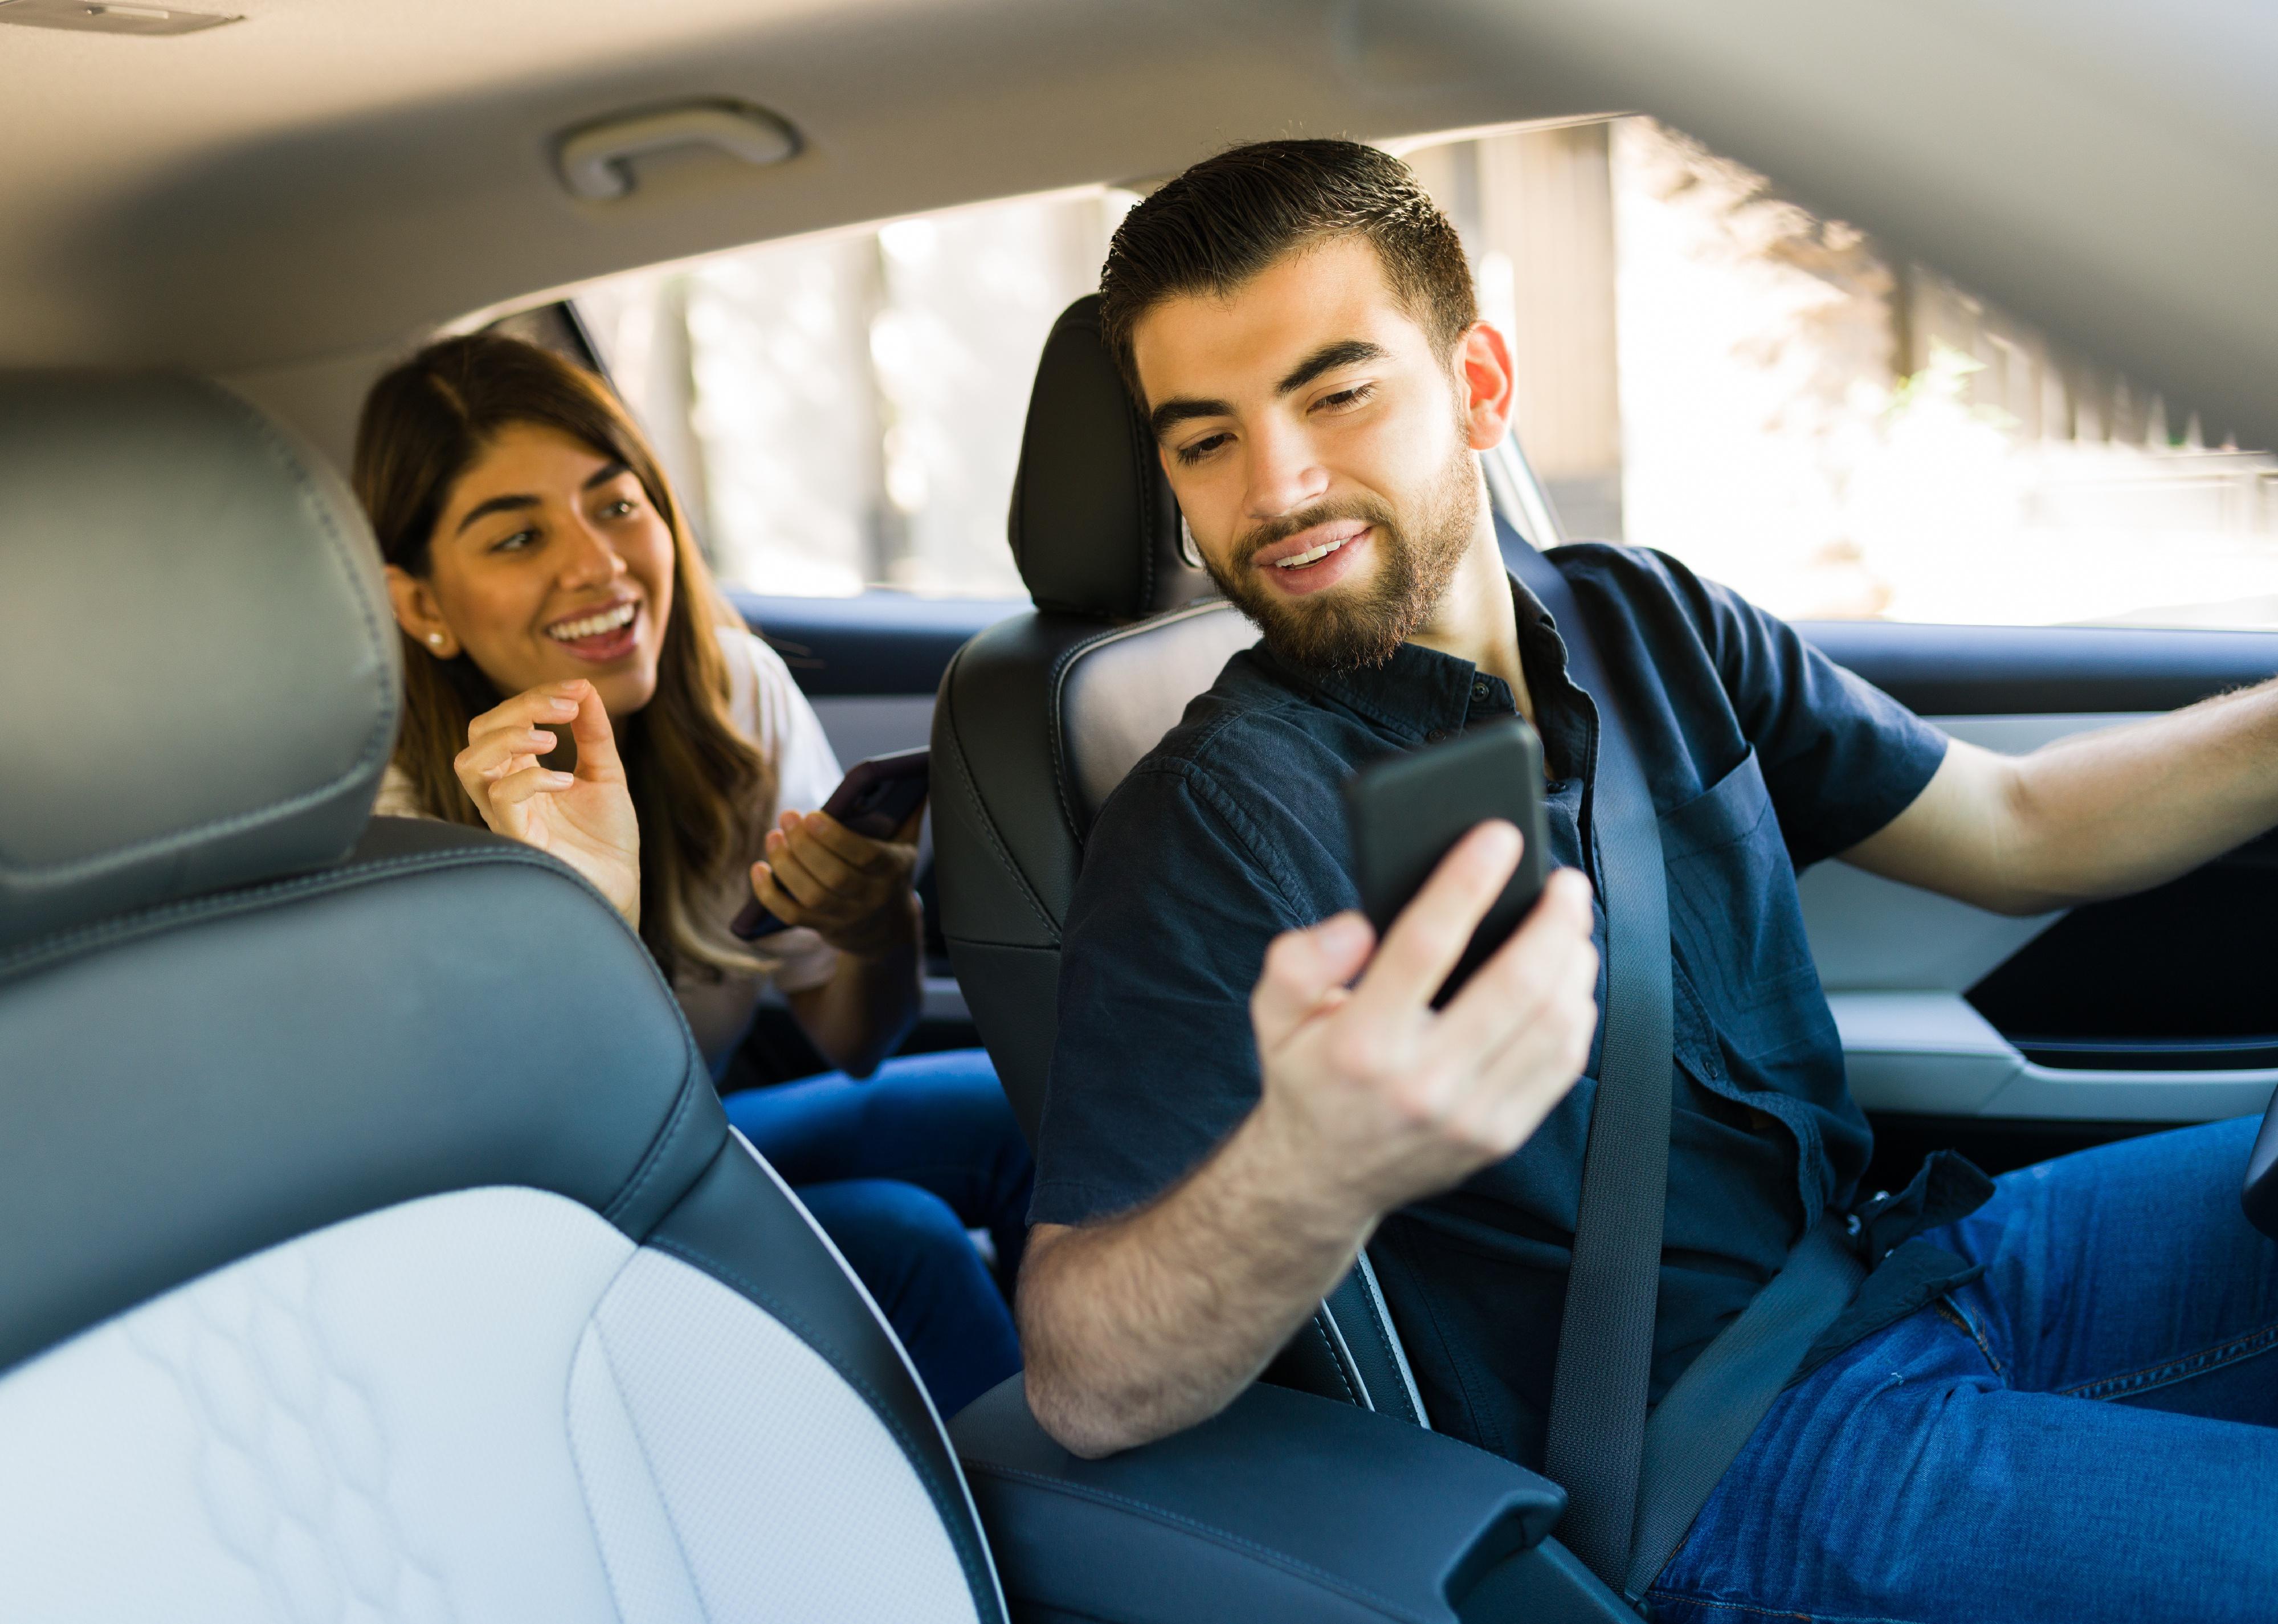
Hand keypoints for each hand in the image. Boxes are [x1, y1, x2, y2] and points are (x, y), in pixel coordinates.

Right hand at [453, 679, 640, 924]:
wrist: (620, 886)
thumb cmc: (606, 837)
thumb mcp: (605, 773)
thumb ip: (593, 733)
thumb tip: (585, 687)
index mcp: (520, 771)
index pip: (506, 719)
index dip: (537, 696)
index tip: (578, 689)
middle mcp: (503, 791)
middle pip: (478, 733)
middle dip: (518, 707)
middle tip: (566, 707)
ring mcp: (505, 817)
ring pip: (470, 764)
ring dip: (508, 739)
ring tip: (551, 741)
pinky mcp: (516, 840)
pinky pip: (501, 799)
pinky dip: (531, 780)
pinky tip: (566, 783)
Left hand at [748, 804, 921, 959]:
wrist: (888, 927)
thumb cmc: (892, 870)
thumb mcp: (907, 843)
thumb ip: (910, 809)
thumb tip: (916, 769)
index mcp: (893, 869)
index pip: (866, 856)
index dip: (835, 837)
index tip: (811, 815)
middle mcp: (872, 896)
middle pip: (834, 876)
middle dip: (805, 846)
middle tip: (785, 817)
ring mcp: (847, 915)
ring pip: (812, 895)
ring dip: (786, 865)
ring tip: (773, 837)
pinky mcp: (824, 927)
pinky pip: (792, 915)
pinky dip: (770, 895)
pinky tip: (759, 869)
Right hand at [1248, 823, 1597, 1217]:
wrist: (1321, 1179)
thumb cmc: (1307, 1076)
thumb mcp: (1272, 1014)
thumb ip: (1297, 960)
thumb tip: (1357, 927)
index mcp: (1361, 1043)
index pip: (1424, 946)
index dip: (1465, 883)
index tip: (1497, 837)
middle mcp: (1421, 1082)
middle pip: (1515, 985)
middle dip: (1554, 920)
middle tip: (1565, 882)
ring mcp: (1470, 1115)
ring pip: (1553, 1024)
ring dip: (1574, 962)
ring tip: (1572, 925)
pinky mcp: (1501, 1134)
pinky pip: (1562, 1064)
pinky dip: (1577, 1012)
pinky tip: (1569, 980)